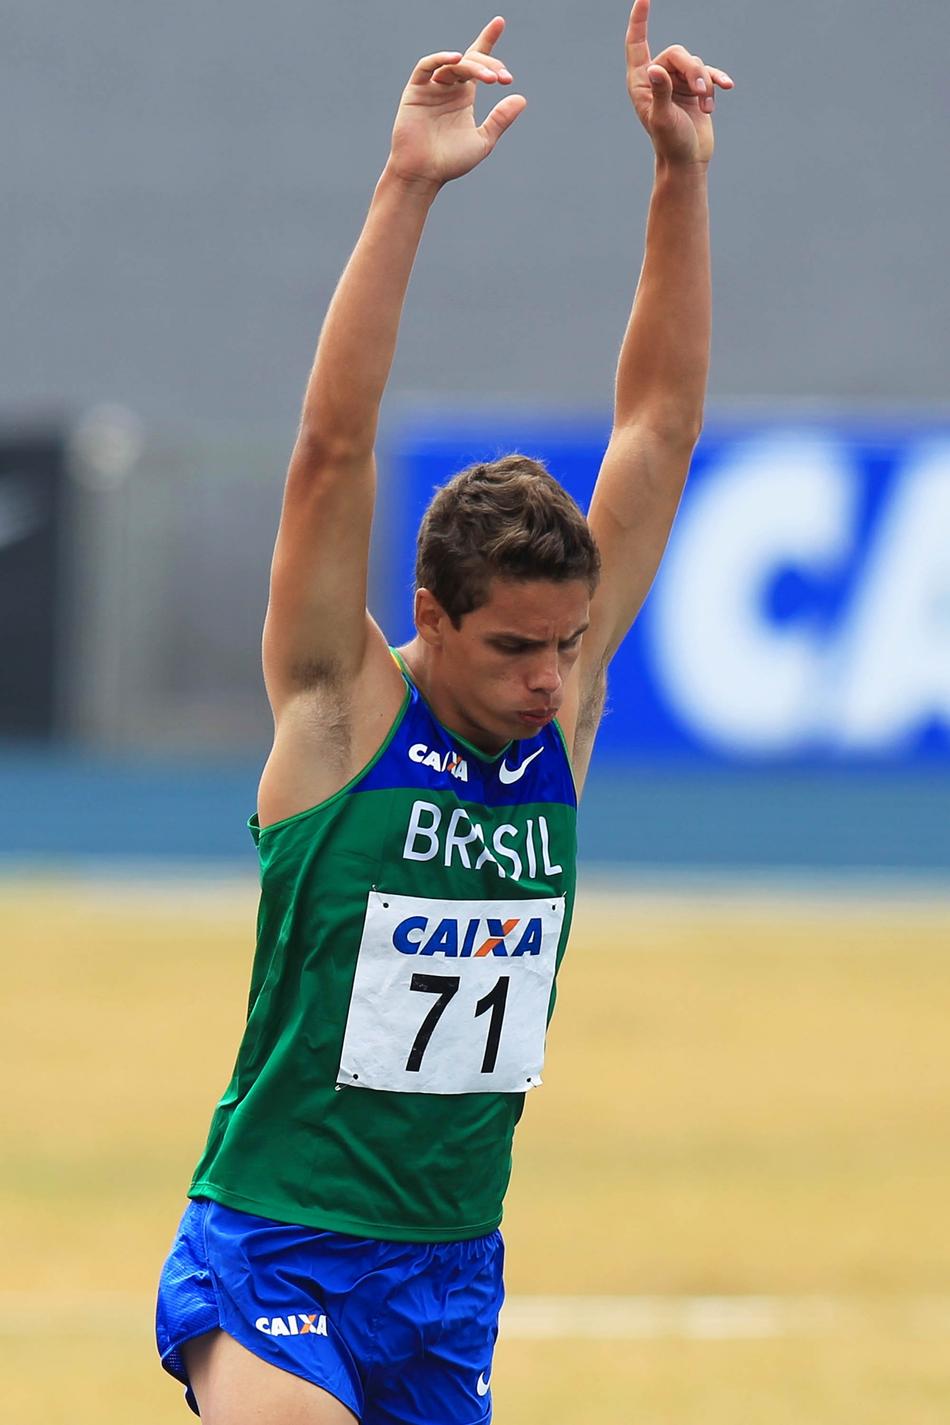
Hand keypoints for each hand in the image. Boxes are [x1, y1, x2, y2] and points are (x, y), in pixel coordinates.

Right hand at [388, 17, 526, 187]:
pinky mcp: (416, 90)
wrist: (424, 174)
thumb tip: (522, 98)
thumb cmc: (450, 162)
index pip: (477, 61)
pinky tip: (457, 59)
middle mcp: (448, 88)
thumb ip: (500, 119)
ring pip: (454, 64)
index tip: (499, 22)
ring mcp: (432, 88)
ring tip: (491, 79)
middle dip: (489, 64)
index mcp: (464, 96)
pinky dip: (441, 59)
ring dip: (474, 66)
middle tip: (503, 77)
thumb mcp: (483, 140)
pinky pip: (427, 66)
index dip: (487, 40)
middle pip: (470, 62)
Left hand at [626, 0, 732, 164]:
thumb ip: (660, 93)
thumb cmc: (670, 144)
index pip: (637, 43)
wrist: (687, 161)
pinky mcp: (695, 89)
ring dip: (705, 84)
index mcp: (641, 82)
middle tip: (702, 94)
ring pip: (696, 63)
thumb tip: (655, 70)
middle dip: (693, 71)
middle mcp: (658, 77)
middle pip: (679, 54)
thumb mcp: (663, 119)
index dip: (639, 20)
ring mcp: (677, 82)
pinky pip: (709, 73)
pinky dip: (717, 80)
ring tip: (707, 107)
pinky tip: (727, 87)